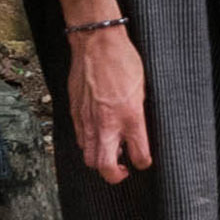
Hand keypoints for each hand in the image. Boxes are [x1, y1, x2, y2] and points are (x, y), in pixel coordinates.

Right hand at [66, 15, 151, 184]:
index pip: (139, 156)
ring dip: (99, 160)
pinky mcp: (75, 113)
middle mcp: (108, 123)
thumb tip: (138, 131)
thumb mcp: (142, 88)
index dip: (143, 162)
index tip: (143, 160)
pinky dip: (88, 143)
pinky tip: (97, 133)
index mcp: (131, 117)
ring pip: (89, 157)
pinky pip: (80, 139)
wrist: (96, 43)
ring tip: (109, 151)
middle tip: (123, 170)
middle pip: (106, 167)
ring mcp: (88, 120)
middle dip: (115, 175)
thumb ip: (139, 114)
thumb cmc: (122, 60)